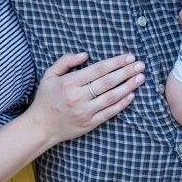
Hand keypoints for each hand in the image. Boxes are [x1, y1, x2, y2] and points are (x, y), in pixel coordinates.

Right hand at [26, 52, 144, 144]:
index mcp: (70, 82)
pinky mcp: (90, 124)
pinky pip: (109, 113)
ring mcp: (86, 111)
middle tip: (141, 65)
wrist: (40, 126)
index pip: (98, 70)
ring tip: (140, 78)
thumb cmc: (46, 98)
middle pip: (108, 82)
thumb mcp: (49, 74)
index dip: (115, 62)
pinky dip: (122, 104)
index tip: (129, 57)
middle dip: (126, 72)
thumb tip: (85, 55)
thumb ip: (65, 61)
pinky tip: (131, 96)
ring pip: (111, 97)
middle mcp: (79, 97)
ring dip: (128, 87)